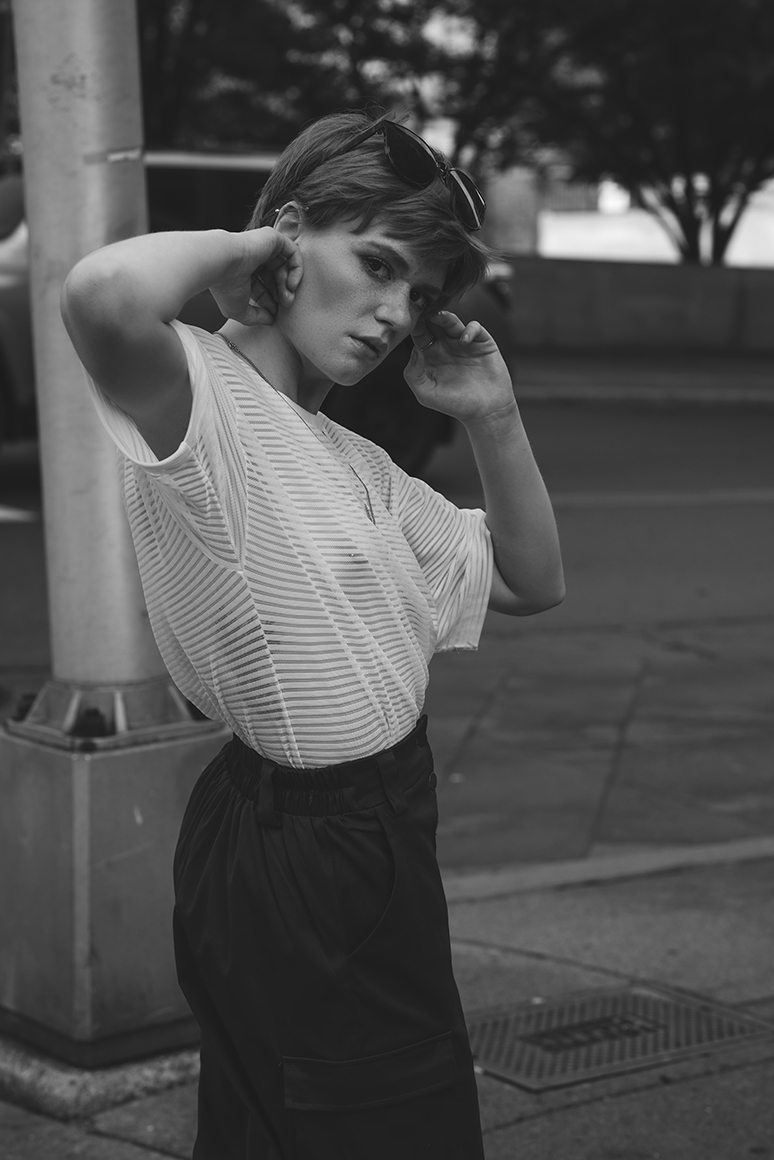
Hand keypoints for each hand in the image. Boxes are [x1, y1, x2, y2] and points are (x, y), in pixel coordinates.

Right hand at [208, 227, 302, 325]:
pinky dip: (297, 269)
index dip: (271, 301)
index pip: (264, 287)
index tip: (273, 313)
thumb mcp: (239, 310)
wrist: (221, 264)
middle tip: (286, 304)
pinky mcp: (273, 238)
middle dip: (283, 292)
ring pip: (285, 266)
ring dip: (290, 284)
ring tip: (287, 297)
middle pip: (276, 276)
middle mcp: (253, 258)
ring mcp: (263, 246)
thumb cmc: (225, 287)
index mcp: (243, 272)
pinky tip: (291, 284)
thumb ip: (256, 317)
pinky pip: (293, 252)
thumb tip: (270, 320)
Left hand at [404, 310, 515, 424]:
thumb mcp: (426, 394)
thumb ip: (413, 373)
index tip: (410, 322)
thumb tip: (414, 350)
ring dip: (444, 317)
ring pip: (451, 321)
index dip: (414, 327)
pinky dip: (469, 329)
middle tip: (423, 312)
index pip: (419, 335)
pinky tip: (464, 340)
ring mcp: (463, 343)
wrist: (485, 411)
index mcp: (430, 356)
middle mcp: (445, 346)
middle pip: (433, 324)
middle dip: (427, 316)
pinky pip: (474, 327)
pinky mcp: (482, 342)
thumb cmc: (454, 405)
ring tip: (439, 317)